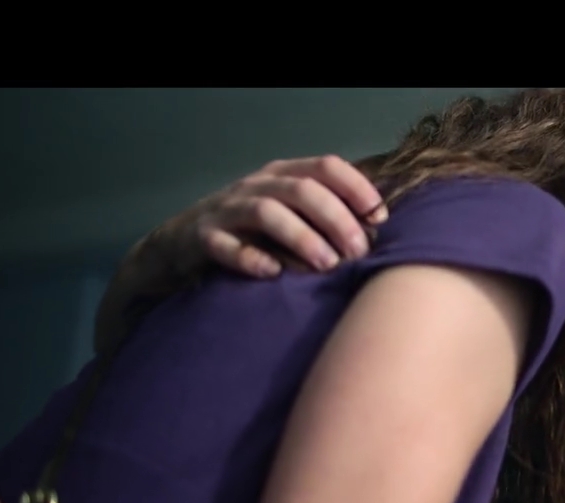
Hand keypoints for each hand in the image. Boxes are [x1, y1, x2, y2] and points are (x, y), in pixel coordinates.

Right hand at [163, 155, 389, 277]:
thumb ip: (328, 217)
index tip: (378, 218)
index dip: (356, 188)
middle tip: (356, 251)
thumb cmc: (256, 233)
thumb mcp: (292, 215)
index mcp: (285, 174)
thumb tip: (375, 234)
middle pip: (302, 189)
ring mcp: (229, 209)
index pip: (326, 166)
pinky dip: (251, 259)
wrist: (185, 244)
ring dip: (302, 237)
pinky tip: (274, 273)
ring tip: (326, 264)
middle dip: (335, 219)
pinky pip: (227, 246)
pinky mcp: (205, 237)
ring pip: (267, 212)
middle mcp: (259, 186)